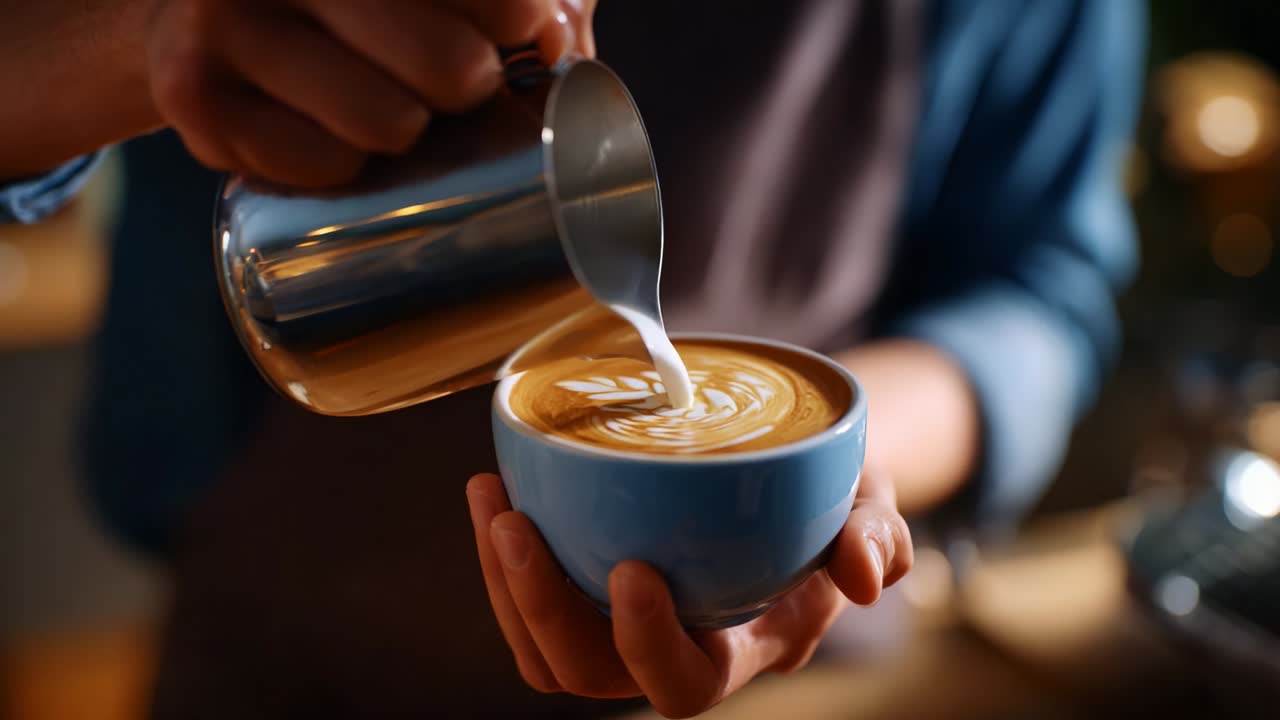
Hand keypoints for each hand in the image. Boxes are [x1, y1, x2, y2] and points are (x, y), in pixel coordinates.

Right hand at [145, 0, 596, 186]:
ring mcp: (228, 18)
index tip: (518, 38)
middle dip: (467, 88)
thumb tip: (561, 41)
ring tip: (385, 113)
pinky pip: (321, 165)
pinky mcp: (193, 94)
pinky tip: (327, 136)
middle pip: (451, 66)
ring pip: (387, 124)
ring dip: (401, 134)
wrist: (191, 17)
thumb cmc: (343, 8)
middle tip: (449, 85)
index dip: (523, 26)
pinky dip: (340, 167)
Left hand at [466, 465, 912, 718]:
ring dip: (503, 583)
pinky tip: (495, 489)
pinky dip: (500, 555)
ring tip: (493, 501)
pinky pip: (527, 602)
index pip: (685, 681)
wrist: (800, 481)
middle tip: (518, 525)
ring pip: (543, 649)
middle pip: (588, 675)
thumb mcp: (871, 506)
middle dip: (541, 609)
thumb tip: (862, 573)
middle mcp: (673, 645)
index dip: (647, 642)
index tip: (631, 568)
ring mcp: (624, 622)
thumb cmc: (834, 499)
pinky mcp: (591, 587)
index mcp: (739, 645)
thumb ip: (876, 537)